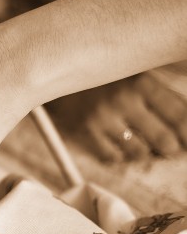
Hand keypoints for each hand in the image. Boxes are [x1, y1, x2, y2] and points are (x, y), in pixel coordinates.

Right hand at [48, 73, 186, 160]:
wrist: (59, 75)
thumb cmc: (107, 80)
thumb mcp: (136, 78)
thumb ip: (163, 100)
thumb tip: (185, 132)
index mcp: (142, 83)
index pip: (181, 116)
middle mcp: (124, 100)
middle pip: (165, 140)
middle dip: (172, 150)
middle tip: (170, 149)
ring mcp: (103, 118)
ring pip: (140, 154)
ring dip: (146, 155)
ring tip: (144, 147)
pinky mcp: (86, 132)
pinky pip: (113, 158)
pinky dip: (120, 157)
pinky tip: (119, 147)